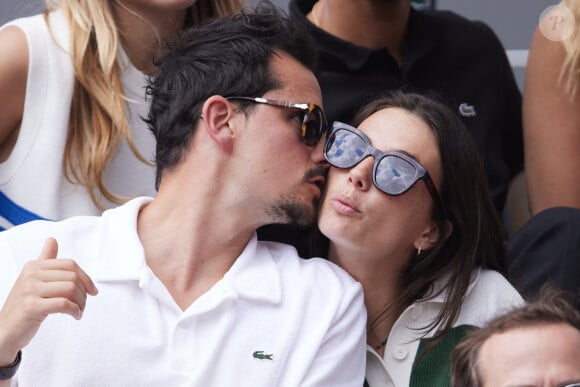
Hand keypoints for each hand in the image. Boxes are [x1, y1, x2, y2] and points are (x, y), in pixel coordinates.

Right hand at [0, 238, 97, 363]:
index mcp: (33, 266)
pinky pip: (64, 304)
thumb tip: (52, 240)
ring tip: (78, 311)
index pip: (69, 265)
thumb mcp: (33, 280)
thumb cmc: (23, 307)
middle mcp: (31, 274)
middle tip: (83, 305)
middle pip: (72, 277)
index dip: (86, 278)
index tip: (92, 291)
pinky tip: (75, 316)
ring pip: (70, 289)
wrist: (4, 331)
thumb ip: (45, 261)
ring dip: (81, 303)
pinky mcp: (31, 306)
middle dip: (84, 292)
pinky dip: (75, 311)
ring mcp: (30, 290)